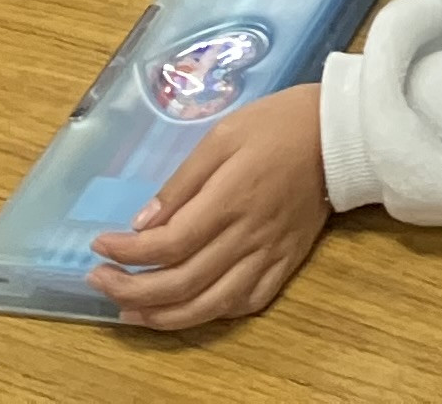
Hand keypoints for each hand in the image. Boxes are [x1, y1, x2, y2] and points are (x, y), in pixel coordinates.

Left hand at [86, 81, 329, 328]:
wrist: (342, 133)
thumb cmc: (278, 124)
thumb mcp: (223, 135)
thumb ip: (182, 182)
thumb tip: (143, 223)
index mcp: (229, 201)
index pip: (167, 244)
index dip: (126, 252)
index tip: (99, 245)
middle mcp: (247, 236)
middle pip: (181, 283)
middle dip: (131, 290)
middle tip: (100, 281)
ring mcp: (269, 254)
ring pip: (210, 305)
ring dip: (164, 316)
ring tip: (133, 311)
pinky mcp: (287, 261)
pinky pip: (249, 303)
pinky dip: (214, 314)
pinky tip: (191, 308)